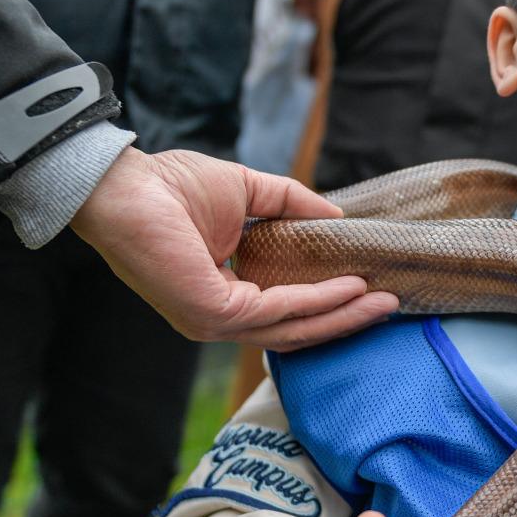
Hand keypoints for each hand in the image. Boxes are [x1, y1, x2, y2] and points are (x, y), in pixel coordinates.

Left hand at [69, 147, 397, 347]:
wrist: (125, 185)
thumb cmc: (170, 187)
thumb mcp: (247, 193)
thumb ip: (291, 205)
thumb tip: (337, 221)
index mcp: (223, 297)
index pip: (284, 313)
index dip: (329, 307)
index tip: (370, 291)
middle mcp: (218, 318)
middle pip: (296, 331)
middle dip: (346, 320)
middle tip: (391, 307)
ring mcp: (214, 322)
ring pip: (293, 329)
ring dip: (342, 316)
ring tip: (382, 302)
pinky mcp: (211, 313)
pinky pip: (278, 311)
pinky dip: (319, 302)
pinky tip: (349, 288)